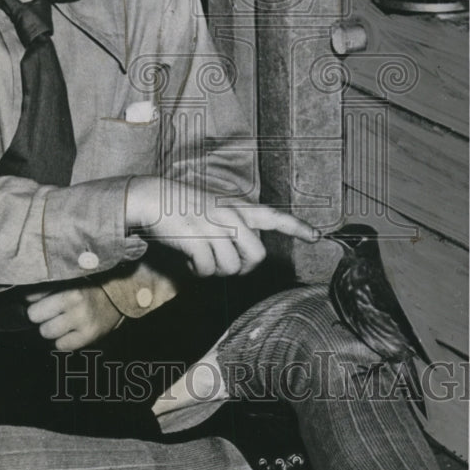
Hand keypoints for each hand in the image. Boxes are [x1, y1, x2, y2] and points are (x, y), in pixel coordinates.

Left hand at [25, 283, 122, 350]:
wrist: (116, 299)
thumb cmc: (86, 290)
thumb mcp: (67, 283)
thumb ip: (45, 290)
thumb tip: (24, 300)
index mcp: (69, 292)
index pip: (34, 306)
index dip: (34, 307)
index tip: (39, 306)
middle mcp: (77, 307)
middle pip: (38, 321)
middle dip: (42, 319)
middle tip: (53, 314)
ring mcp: (83, 324)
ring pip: (48, 334)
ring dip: (51, 330)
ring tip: (62, 322)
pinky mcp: (89, 337)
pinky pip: (62, 346)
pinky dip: (63, 341)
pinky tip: (70, 331)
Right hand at [125, 177, 319, 277]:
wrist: (153, 198)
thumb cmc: (183, 206)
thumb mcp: (214, 207)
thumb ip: (234, 226)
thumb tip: (245, 257)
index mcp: (237, 207)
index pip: (273, 216)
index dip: (296, 227)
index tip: (316, 236)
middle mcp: (230, 216)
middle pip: (256, 256)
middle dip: (243, 267)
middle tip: (226, 264)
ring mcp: (214, 227)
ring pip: (231, 267)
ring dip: (216, 270)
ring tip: (202, 258)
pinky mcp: (196, 239)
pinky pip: (208, 270)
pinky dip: (199, 272)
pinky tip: (190, 261)